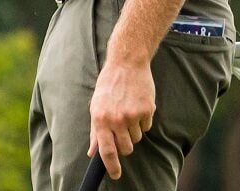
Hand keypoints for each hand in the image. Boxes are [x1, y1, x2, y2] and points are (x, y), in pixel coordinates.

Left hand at [88, 61, 154, 180]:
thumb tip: (92, 152)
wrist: (126, 64)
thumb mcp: (96, 107)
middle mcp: (116, 119)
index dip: (112, 166)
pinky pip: (147, 127)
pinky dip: (143, 120)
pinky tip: (137, 105)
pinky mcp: (147, 110)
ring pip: (137, 138)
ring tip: (128, 111)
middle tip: (123, 130)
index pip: (107, 151)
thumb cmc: (109, 86)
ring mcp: (133, 115)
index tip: (116, 175)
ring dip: (134, 130)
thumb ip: (95, 131)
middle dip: (125, 144)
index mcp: (100, 119)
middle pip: (126, 148)